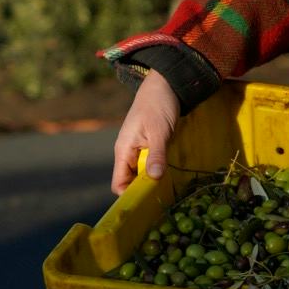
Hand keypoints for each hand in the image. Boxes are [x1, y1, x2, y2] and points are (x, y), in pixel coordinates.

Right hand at [111, 69, 180, 195]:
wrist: (165, 84)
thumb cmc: (158, 105)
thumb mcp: (159, 131)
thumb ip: (156, 155)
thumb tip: (154, 178)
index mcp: (123, 150)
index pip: (118, 183)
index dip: (128, 195)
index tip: (145, 204)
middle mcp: (128, 152)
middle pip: (130, 181)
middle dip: (143, 190)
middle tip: (162, 199)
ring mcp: (138, 149)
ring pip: (141, 173)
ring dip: (152, 180)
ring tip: (168, 190)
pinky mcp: (149, 145)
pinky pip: (149, 164)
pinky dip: (157, 170)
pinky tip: (170, 174)